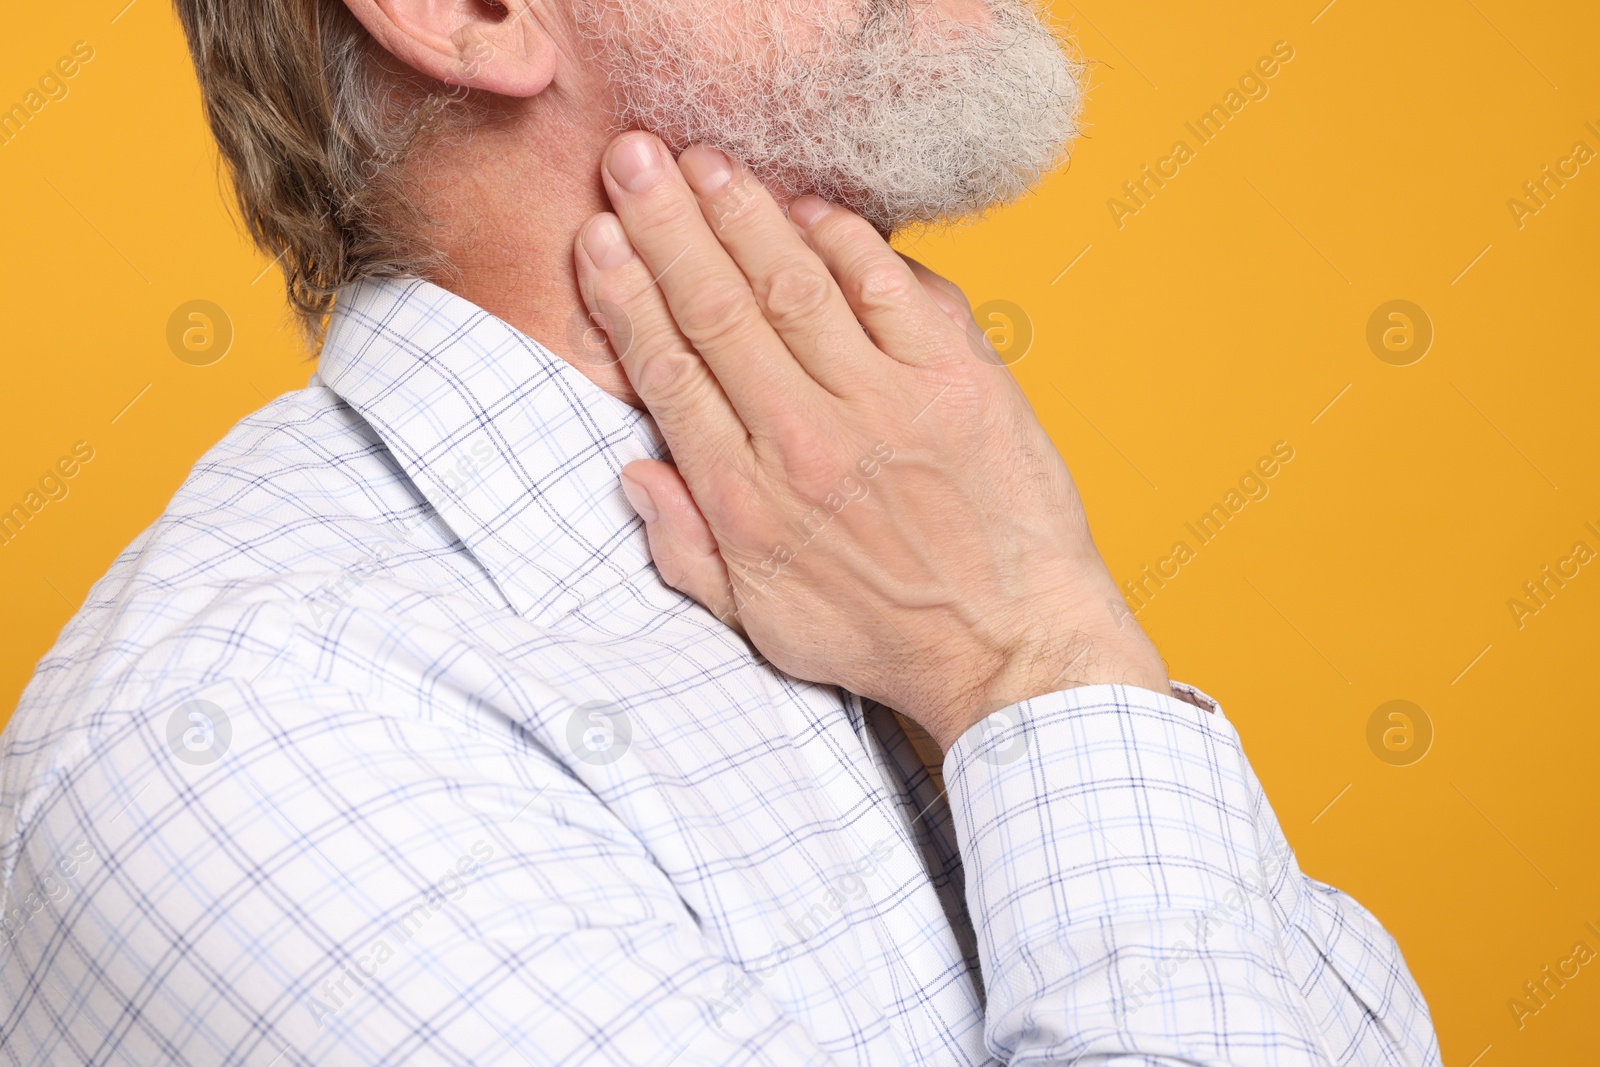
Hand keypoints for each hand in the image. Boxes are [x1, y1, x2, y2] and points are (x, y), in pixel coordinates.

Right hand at [572, 132, 1167, 750]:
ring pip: (794, 285)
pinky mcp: (956, 381)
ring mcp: (886, 405)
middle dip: (667, 225)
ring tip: (703, 162)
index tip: (600, 238)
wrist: (1010, 647)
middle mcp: (807, 442)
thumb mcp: (764, 623)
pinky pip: (891, 288)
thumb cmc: (885, 635)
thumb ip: (686, 550)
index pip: (670, 373)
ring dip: (743, 215)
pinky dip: (846, 240)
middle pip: (719, 310)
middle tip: (633, 160)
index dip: (628, 296)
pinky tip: (808, 206)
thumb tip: (632, 472)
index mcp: (749, 501)